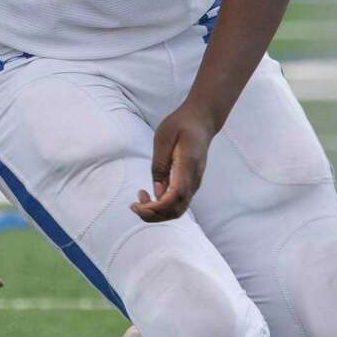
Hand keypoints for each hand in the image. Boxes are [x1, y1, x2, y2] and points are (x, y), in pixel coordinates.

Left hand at [131, 100, 216, 221]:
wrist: (202, 121)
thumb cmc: (181, 125)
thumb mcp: (163, 137)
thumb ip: (159, 164)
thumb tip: (156, 191)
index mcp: (187, 167)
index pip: (175, 197)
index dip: (157, 207)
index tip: (138, 203)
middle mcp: (194, 180)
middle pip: (177, 210)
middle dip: (154, 215)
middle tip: (134, 205)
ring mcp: (194, 183)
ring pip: (178, 210)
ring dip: (157, 212)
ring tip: (139, 201)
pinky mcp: (190, 184)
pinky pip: (178, 203)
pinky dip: (162, 206)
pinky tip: (149, 196)